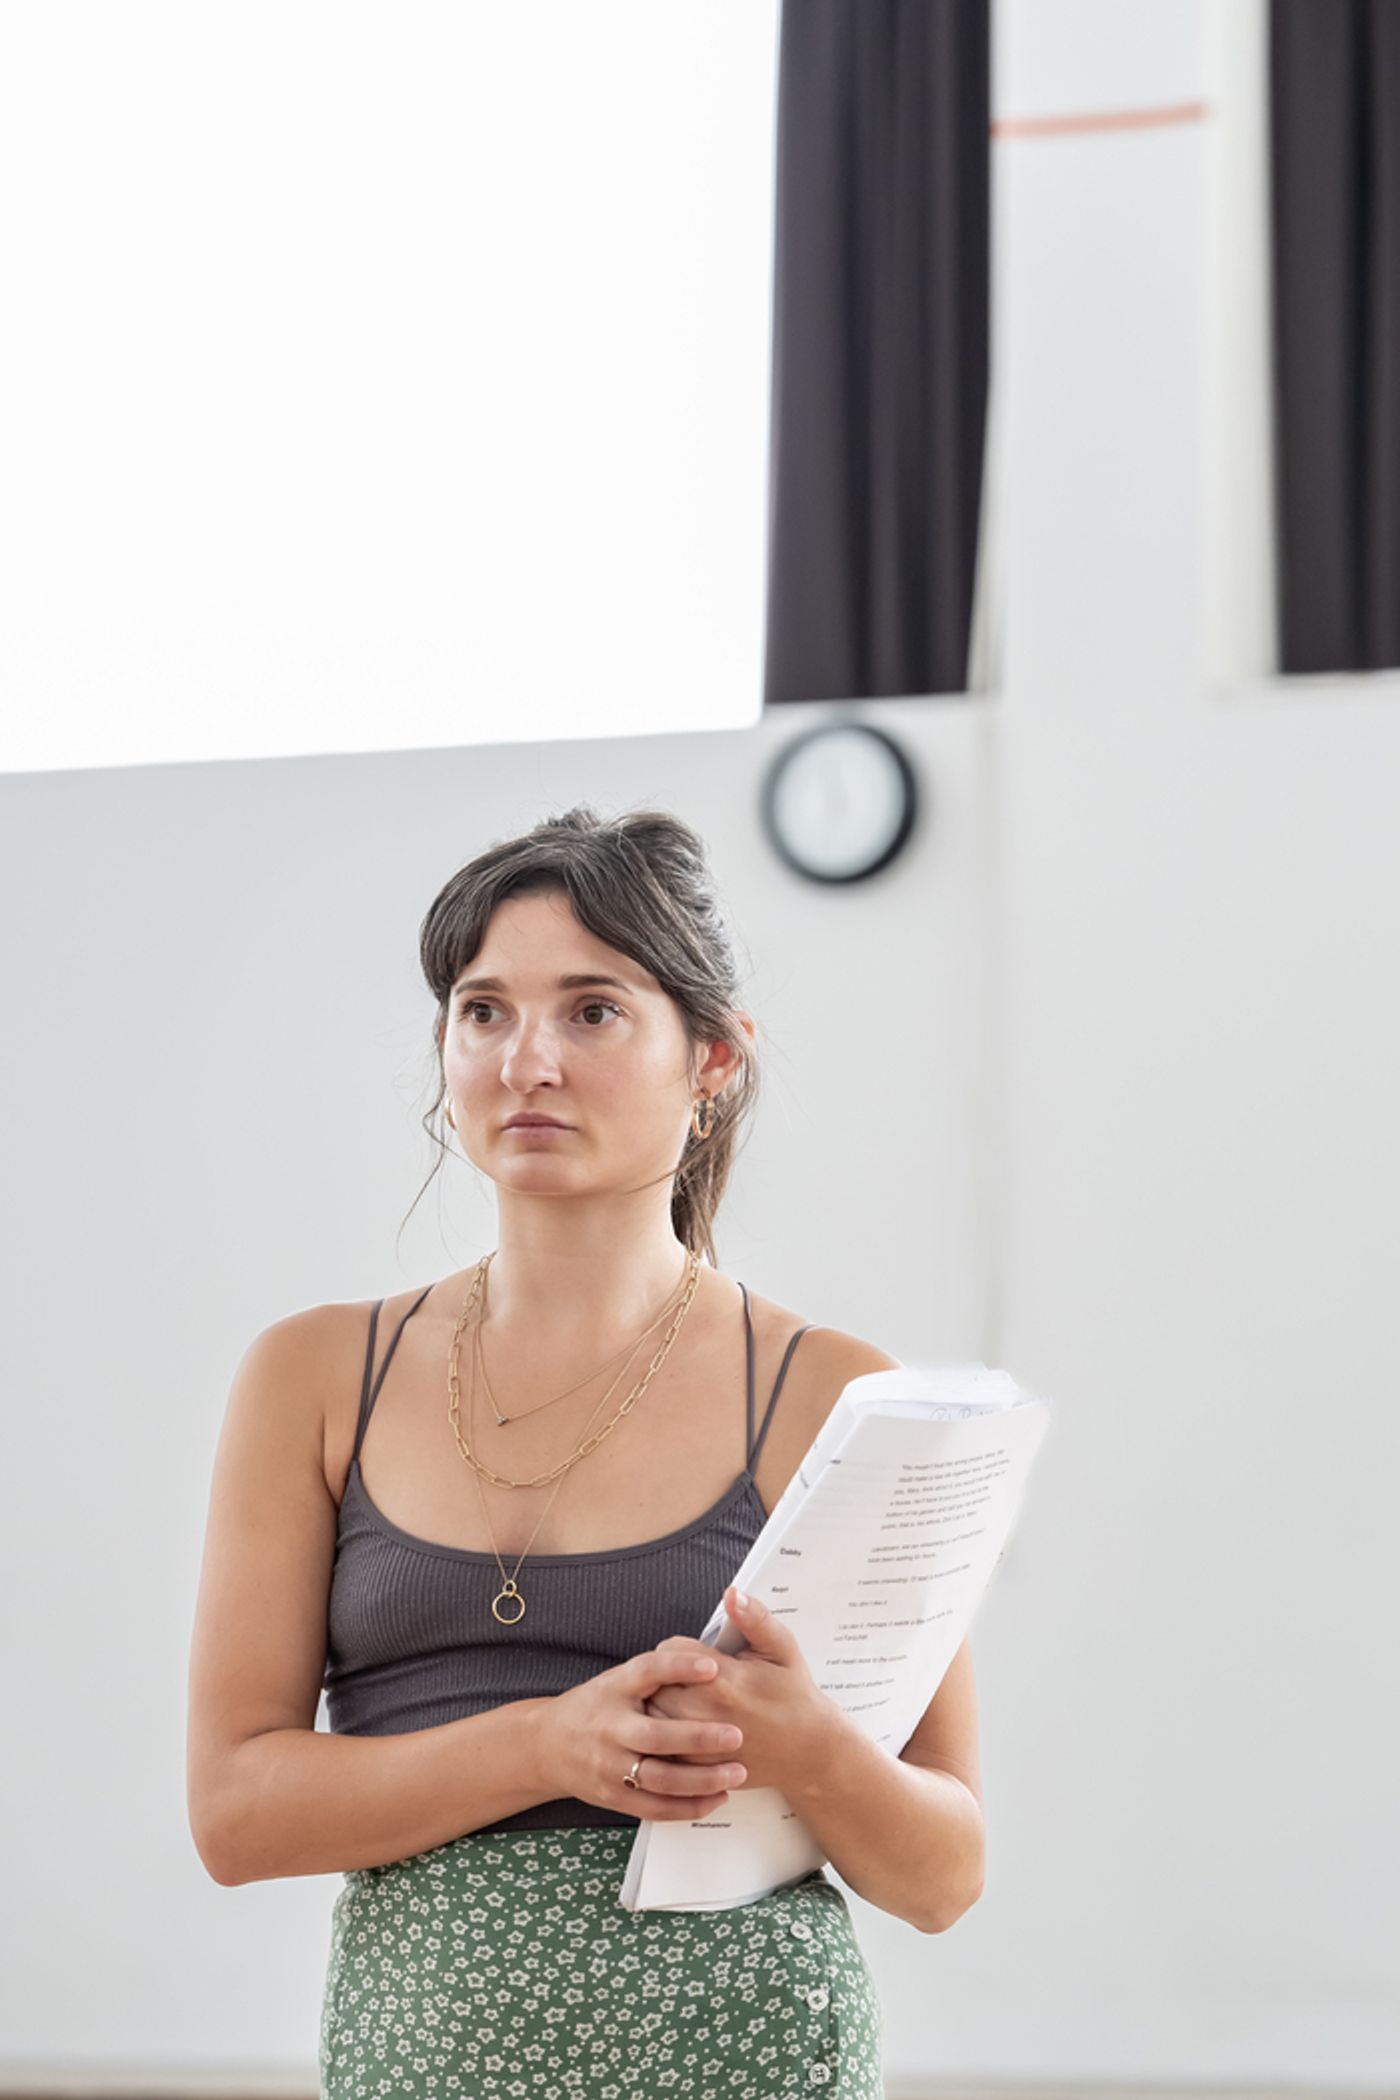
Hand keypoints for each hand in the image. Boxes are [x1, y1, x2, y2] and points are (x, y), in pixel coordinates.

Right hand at [540, 1644, 750, 1820]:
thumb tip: (709, 1662)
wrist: (548, 1746)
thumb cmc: (596, 1707)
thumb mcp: (618, 1681)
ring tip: (737, 1772)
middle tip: (736, 1734)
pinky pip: (656, 1807)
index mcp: (613, 1690)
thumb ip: (655, 1675)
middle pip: (656, 1736)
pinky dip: (688, 1806)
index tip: (712, 1667)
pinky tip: (717, 1797)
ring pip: (660, 1779)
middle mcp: (610, 1728)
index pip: (645, 1672)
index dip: (678, 1667)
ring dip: (702, 1780)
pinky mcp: (614, 1797)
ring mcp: (610, 1766)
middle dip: (699, 1738)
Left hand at [644, 1585, 831, 1795]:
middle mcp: (706, 1713)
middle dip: (665, 1677)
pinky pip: (662, 1750)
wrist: (809, 1751)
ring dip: (659, 1707)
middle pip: (653, 1685)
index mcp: (724, 1679)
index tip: (695, 1656)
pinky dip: (664, 1739)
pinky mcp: (697, 1771)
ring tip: (682, 1702)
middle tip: (685, 1679)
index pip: (670, 1652)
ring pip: (651, 1718)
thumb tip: (732, 1593)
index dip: (679, 1650)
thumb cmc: (795, 1696)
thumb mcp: (782, 1649)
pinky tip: (683, 1730)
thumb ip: (754, 1618)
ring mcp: (699, 1747)